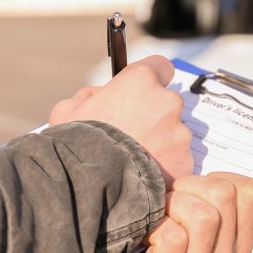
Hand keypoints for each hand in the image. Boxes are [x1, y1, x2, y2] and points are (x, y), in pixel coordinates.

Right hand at [49, 55, 192, 186]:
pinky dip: (164, 170)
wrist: (90, 185)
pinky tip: (142, 178)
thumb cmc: (76, 144)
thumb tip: (100, 96)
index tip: (144, 92)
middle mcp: (166, 102)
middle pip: (167, 104)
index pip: (161, 67)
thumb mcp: (68, 110)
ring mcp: (179, 133)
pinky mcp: (184, 162)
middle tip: (132, 136)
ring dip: (160, 145)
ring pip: (174, 135)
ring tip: (133, 162)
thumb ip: (90, 96)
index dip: (152, 79)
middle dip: (153, 117)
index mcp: (141, 81)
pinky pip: (177, 162)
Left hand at [84, 172, 252, 252]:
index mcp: (236, 245)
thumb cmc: (152, 225)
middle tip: (168, 199)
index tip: (193, 189)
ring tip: (156, 213)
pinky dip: (154, 222)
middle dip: (192, 186)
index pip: (250, 193)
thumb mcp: (199, 206)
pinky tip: (143, 233)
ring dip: (172, 202)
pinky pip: (176, 234)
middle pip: (227, 197)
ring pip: (205, 216)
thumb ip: (244, 203)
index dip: (217, 179)